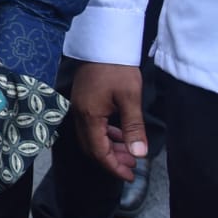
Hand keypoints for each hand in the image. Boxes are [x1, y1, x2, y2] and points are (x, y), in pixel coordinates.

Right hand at [68, 60, 145, 180]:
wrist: (103, 41)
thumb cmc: (117, 68)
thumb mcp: (130, 98)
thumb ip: (133, 128)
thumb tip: (139, 154)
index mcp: (89, 115)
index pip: (98, 151)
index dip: (114, 167)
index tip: (130, 176)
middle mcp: (79, 113)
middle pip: (92, 147)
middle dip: (111, 159)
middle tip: (132, 166)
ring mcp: (79, 106)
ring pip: (91, 137)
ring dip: (109, 147)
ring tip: (129, 152)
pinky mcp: (83, 100)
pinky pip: (91, 125)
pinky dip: (105, 134)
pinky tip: (119, 133)